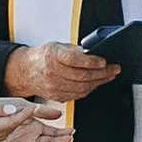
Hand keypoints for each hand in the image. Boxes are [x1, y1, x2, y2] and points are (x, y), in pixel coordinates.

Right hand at [0, 94, 57, 141]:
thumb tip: (13, 110)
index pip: (8, 124)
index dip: (23, 116)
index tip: (36, 109)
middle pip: (9, 132)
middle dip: (26, 126)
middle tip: (40, 119)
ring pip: (3, 136)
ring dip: (18, 130)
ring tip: (35, 126)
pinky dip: (6, 131)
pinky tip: (14, 126)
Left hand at [0, 99, 72, 141]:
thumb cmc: (4, 108)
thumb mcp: (24, 106)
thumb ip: (41, 111)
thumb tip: (60, 113)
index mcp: (34, 125)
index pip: (52, 131)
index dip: (62, 132)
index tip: (72, 131)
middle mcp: (30, 136)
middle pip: (48, 141)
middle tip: (69, 141)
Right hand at [3, 41, 120, 102]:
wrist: (27, 71)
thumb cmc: (44, 56)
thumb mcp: (58, 46)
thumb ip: (76, 50)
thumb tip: (96, 54)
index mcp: (52, 54)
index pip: (74, 60)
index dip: (91, 62)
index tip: (104, 61)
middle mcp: (51, 71)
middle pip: (82, 76)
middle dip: (102, 73)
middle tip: (114, 69)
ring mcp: (53, 86)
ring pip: (82, 87)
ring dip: (99, 82)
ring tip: (109, 76)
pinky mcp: (56, 96)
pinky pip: (78, 94)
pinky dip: (90, 89)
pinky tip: (97, 83)